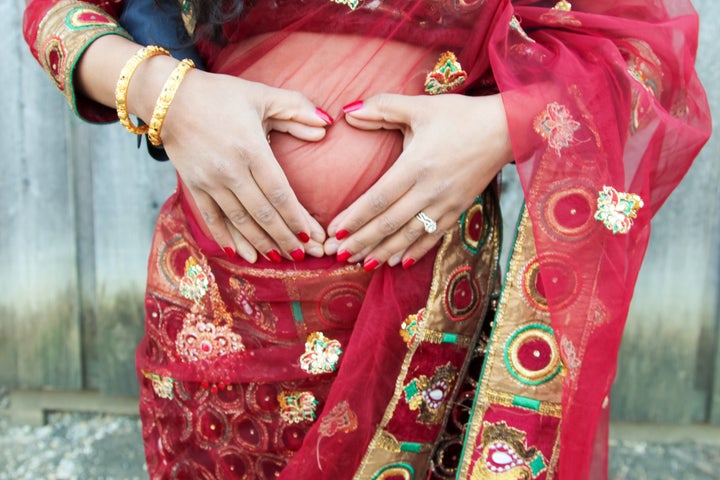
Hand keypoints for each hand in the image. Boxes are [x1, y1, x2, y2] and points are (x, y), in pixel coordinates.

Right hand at [160, 69, 331, 262]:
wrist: (168, 98)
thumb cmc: (220, 94)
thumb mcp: (262, 95)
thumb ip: (296, 108)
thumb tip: (325, 125)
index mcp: (251, 149)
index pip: (280, 193)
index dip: (297, 218)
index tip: (313, 236)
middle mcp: (230, 170)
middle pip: (263, 214)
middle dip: (286, 239)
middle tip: (304, 256)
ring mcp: (210, 181)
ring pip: (240, 221)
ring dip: (262, 244)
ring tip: (280, 259)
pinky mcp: (194, 187)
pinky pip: (212, 219)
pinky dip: (228, 238)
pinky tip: (243, 254)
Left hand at [325, 93, 512, 268]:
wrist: (506, 129)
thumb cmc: (460, 115)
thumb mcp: (420, 106)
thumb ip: (383, 107)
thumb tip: (348, 111)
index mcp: (416, 165)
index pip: (378, 198)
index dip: (355, 217)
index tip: (334, 230)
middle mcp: (430, 190)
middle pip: (389, 223)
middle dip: (361, 241)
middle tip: (337, 254)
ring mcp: (445, 204)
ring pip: (409, 235)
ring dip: (383, 251)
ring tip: (361, 264)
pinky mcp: (458, 210)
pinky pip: (433, 237)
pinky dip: (414, 251)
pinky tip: (397, 262)